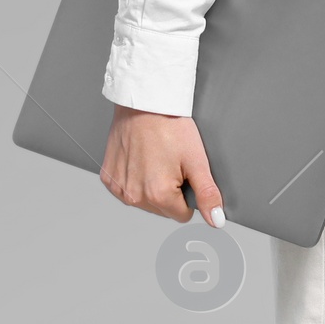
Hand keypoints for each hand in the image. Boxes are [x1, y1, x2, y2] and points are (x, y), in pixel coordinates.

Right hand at [100, 105, 222, 224]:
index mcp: (157, 195)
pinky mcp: (108, 178)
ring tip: (155, 158)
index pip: (182, 215)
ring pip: (145, 201)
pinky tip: (141, 159)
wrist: (143, 102)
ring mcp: (118, 188)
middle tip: (170, 162)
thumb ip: (207, 194)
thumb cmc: (169, 125)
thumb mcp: (196, 160)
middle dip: (169, 191)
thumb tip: (216, 220)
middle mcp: (134, 196)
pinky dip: (135, 178)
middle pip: (163, 210)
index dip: (187, 194)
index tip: (183, 172)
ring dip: (152, 186)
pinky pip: (127, 189)